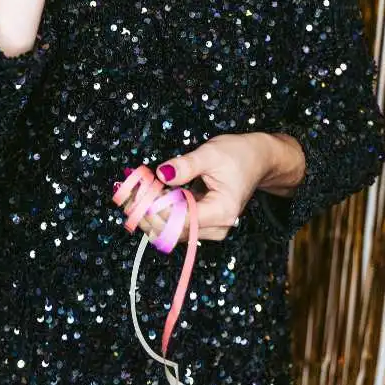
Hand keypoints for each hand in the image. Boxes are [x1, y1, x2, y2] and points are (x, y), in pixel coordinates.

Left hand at [116, 134, 270, 245]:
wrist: (259, 159)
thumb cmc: (239, 154)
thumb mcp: (211, 154)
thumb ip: (186, 165)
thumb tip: (161, 173)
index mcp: (221, 211)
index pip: (180, 220)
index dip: (155, 209)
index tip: (137, 191)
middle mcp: (216, 227)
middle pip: (172, 231)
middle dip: (146, 214)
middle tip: (126, 192)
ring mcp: (209, 227)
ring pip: (171, 231)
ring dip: (148, 214)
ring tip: (130, 193)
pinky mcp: (202, 221)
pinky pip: (175, 223)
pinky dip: (158, 212)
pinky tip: (143, 196)